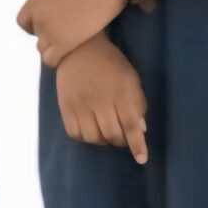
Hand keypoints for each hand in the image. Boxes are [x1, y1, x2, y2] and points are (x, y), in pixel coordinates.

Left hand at [23, 0, 124, 68]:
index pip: (23, 21)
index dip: (34, 26)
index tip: (48, 27)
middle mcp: (38, 14)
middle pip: (36, 34)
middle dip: (47, 35)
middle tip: (64, 35)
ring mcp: (48, 29)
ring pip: (42, 48)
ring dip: (52, 49)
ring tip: (68, 48)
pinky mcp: (61, 43)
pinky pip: (50, 59)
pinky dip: (56, 60)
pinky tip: (67, 56)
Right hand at [54, 36, 149, 164]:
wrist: (79, 48)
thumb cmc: (111, 64)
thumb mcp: (131, 78)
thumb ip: (138, 103)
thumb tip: (141, 130)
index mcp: (120, 91)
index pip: (130, 124)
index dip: (137, 145)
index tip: (142, 159)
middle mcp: (100, 99)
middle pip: (112, 134)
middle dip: (121, 141)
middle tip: (123, 136)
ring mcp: (80, 104)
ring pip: (93, 138)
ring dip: (104, 141)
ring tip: (107, 133)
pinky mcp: (65, 106)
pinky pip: (75, 134)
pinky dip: (86, 138)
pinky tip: (91, 130)